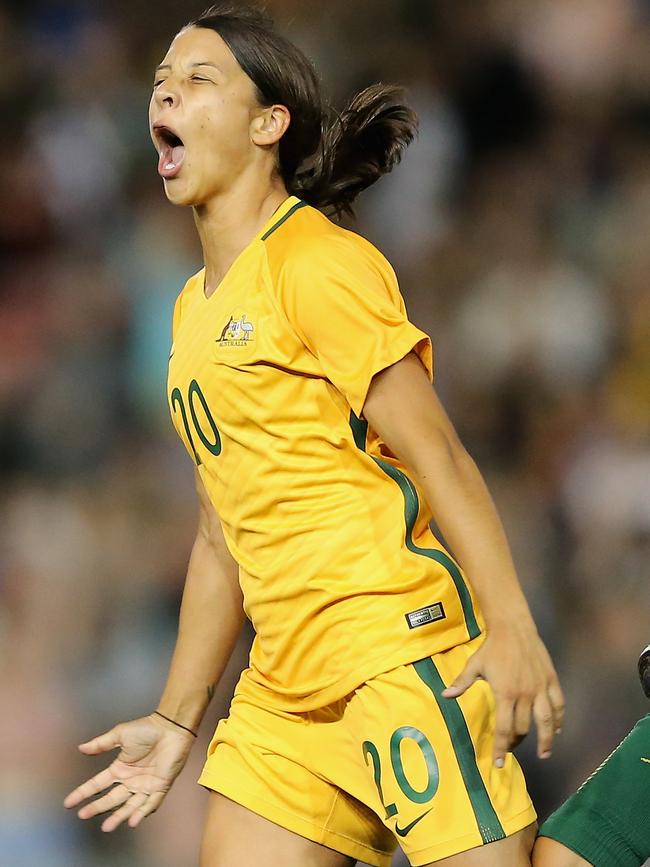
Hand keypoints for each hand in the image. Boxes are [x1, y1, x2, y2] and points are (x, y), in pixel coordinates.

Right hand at [63, 714, 195, 831]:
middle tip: (83, 815)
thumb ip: (101, 744)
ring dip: (118, 816)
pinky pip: (151, 803)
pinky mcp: (160, 786)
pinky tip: (133, 821)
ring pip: (129, 806)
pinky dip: (142, 812)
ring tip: (106, 827)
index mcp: (120, 769)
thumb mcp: (121, 734)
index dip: (84, 793)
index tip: (69, 802)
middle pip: (111, 798)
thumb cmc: (148, 729)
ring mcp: (145, 785)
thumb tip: (81, 748)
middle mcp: (130, 780)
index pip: (98, 784)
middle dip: (97, 807)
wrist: (170, 728)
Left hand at [442, 623, 564, 766]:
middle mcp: (525, 694)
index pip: (503, 729)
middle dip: (516, 742)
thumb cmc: (492, 647)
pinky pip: (558, 704)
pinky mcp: (550, 680)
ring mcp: (540, 688)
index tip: (498, 763)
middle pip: (523, 728)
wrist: (513, 627)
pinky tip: (556, 729)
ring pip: (546, 721)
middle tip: (511, 748)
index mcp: (505, 693)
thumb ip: (461, 683)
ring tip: (544, 753)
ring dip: (546, 740)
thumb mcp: (474, 665)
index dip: (500, 748)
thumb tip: (444, 696)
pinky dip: (559, 718)